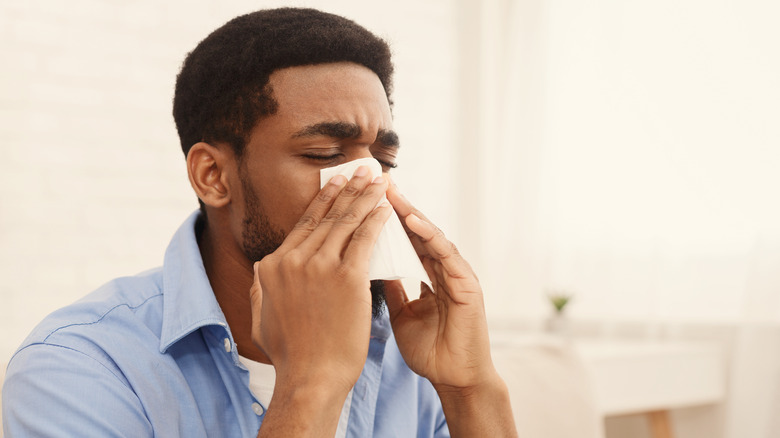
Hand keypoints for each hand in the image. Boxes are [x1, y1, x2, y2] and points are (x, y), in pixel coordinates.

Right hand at [249, 167, 391, 395]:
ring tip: (378, 181)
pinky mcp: (347, 278)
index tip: (335, 184)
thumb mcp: (260, 317)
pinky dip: (376, 221)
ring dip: (365, 197)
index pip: (303, 226)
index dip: (323, 202)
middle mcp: (294, 260)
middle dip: (347, 190)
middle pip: (326, 217)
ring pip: (346, 223)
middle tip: (362, 171)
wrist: (311, 378)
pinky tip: (386, 208)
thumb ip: (260, 289)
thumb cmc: (291, 354)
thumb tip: (261, 270)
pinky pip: (364, 240)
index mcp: (273, 266)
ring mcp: (320, 267)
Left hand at [384, 180, 496, 389]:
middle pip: (416, 230)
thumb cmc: (429, 351)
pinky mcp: (468, 285)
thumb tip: (367, 268)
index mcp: (426, 275)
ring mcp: (456, 275)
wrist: (454, 380)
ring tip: (391, 193)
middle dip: (396, 205)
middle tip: (376, 181)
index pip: (403, 239)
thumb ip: (391, 289)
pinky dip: (431, 236)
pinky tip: (414, 221)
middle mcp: (442, 269)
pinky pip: (447, 255)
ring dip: (412, 213)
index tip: (362, 198)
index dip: (384, 218)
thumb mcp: (401, 314)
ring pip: (432, 235)